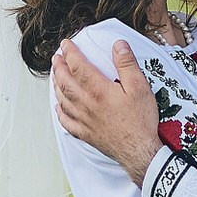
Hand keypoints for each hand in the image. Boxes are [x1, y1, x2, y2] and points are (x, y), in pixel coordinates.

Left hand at [52, 39, 163, 181]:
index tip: (66, 44)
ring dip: (56, 85)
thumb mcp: (140, 87)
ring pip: (63, 100)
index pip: (78, 66)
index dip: (70, 53)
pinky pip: (66, 121)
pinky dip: (59, 111)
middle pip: (65, 82)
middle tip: (56, 58)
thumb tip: (118, 45)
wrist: (140, 151)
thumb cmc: (140, 121)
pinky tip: (58, 106)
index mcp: (98, 90)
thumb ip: (127, 64)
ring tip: (55, 76)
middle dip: (59, 67)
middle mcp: (86, 104)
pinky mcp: (85, 134)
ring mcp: (83, 120)